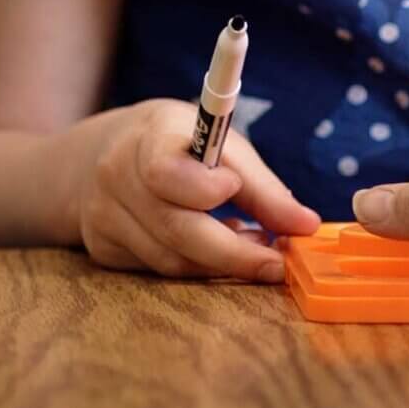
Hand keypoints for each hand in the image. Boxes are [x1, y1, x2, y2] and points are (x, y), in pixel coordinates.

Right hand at [70, 100, 319, 280]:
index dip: (203, 189)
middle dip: (234, 253)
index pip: (165, 172)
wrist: (103, 152)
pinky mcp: (102, 248)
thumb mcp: (218, 145)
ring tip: (248, 244)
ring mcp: (103, 215)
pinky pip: (156, 270)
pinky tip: (210, 248)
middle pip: (175, 228)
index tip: (233, 191)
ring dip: (218, 262)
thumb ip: (261, 187)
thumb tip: (306, 226)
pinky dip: (193, 267)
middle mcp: (116, 176)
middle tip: (277, 263)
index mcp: (147, 138)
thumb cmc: (177, 144)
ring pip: (170, 260)